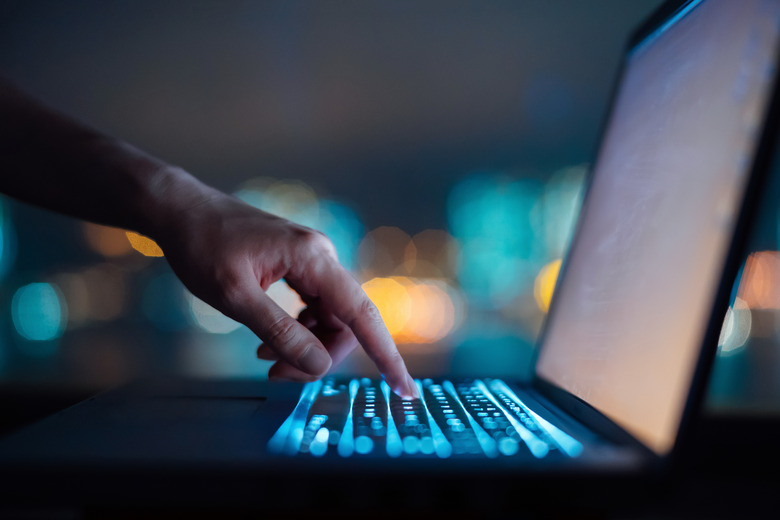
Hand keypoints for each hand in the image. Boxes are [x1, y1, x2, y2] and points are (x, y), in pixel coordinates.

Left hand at [154, 181, 418, 398]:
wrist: (181, 211)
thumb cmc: (202, 245)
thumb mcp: (235, 296)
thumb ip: (280, 331)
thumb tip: (319, 364)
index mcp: (313, 258)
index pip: (362, 314)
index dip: (386, 355)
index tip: (404, 389)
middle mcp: (320, 256)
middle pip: (344, 321)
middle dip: (319, 355)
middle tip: (278, 374)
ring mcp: (310, 260)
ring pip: (328, 317)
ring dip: (306, 344)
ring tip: (265, 357)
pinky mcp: (298, 265)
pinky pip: (313, 306)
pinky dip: (297, 330)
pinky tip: (268, 340)